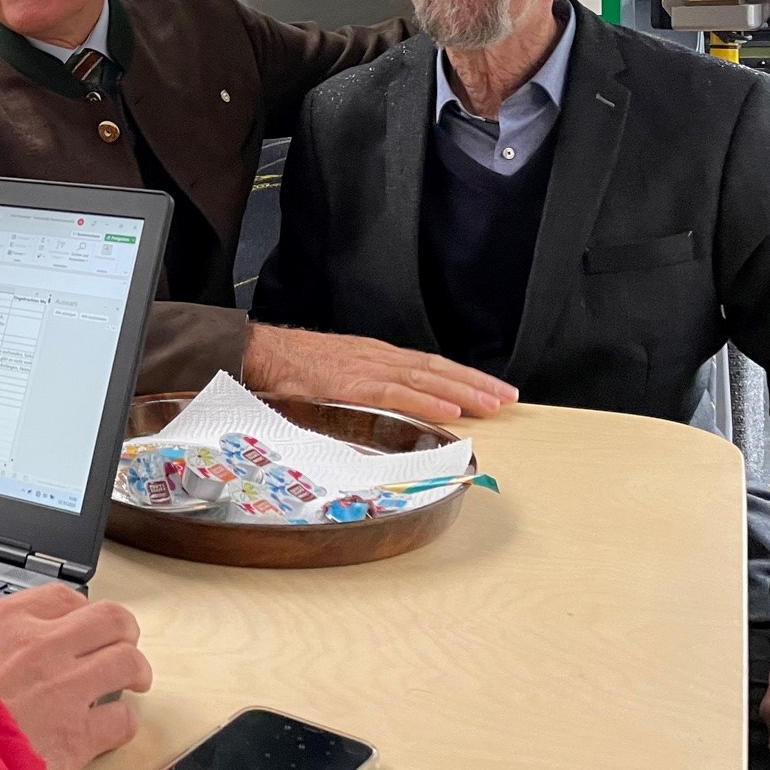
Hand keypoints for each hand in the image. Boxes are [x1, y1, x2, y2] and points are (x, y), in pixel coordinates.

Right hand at [0, 583, 151, 769]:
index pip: (62, 597)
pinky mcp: (77, 736)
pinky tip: (112, 727)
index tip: (82, 621)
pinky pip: (121, 720)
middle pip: (110, 618)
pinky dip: (122, 723)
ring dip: (135, 671)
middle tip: (123, 643)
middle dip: (123, 631)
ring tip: (134, 681)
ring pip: (127, 662)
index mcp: (6, 620)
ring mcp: (65, 689)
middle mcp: (41, 646)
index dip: (80, 610)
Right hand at [241, 322, 517, 421]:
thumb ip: (363, 394)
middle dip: (475, 383)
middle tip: (509, 397)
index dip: (463, 376)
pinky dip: (425, 401)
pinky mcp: (351, 385)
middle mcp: (378, 358)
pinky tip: (450, 410)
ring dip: (462, 391)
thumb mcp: (335, 376)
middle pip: (436, 368)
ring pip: (424, 378)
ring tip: (492, 404)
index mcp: (375, 357)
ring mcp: (366, 370)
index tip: (493, 388)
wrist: (260, 353)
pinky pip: (396, 393)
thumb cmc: (292, 368)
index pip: (429, 364)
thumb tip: (390, 416)